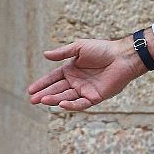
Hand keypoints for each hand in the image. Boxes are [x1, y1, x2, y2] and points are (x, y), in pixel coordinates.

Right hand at [28, 37, 147, 110]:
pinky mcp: (95, 97)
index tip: (30, 90)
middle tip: (32, 100)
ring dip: (54, 100)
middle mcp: (76, 82)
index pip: (52, 79)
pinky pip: (80, 103)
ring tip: (42, 101)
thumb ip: (62, 53)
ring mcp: (84, 90)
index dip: (41, 84)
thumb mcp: (79, 48)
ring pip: (66, 97)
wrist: (123, 56)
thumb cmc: (103, 49)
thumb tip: (44, 54)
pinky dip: (71, 105)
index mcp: (71, 70)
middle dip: (44, 95)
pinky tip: (61, 104)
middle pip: (56, 90)